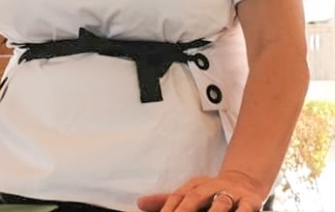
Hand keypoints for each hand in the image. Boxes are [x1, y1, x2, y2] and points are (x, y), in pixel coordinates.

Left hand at [137, 172, 265, 211]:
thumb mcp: (190, 194)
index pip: (178, 197)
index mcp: (195, 186)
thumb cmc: (210, 193)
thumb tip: (139, 203)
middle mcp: (211, 187)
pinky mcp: (250, 202)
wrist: (243, 181)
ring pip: (221, 203)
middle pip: (195, 197)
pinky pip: (245, 209)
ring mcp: (231, 194)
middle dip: (186, 210)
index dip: (168, 208)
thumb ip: (167, 201)